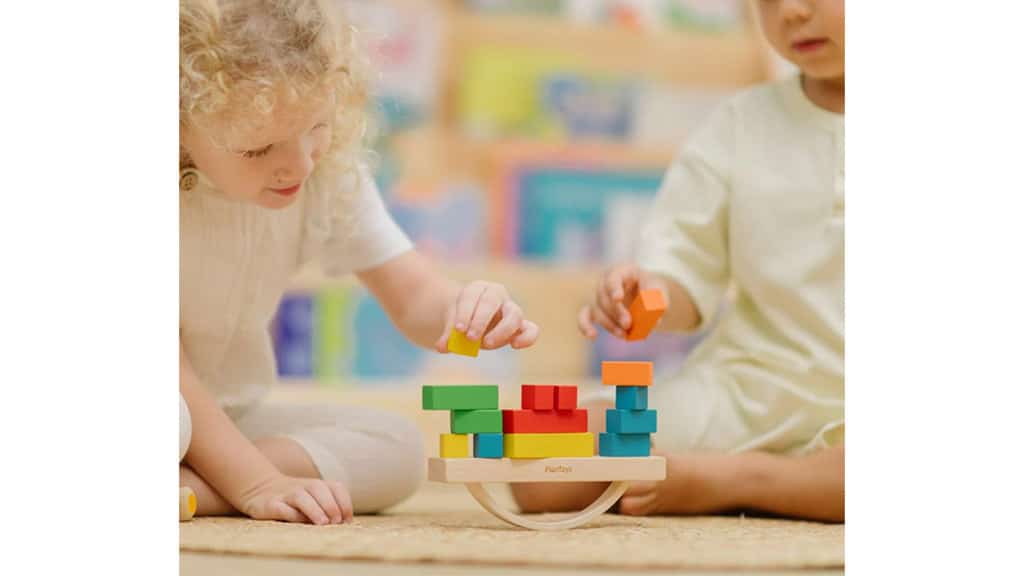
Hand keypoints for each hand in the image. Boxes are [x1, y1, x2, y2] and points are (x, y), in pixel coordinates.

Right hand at [237, 474, 352, 524]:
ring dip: (314, 509)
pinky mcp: (271, 505)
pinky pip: (282, 508)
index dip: (344, 503)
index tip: (347, 520)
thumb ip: (328, 508)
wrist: (260, 488)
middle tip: (336, 522)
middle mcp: (303, 486)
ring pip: (301, 497)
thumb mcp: (313, 499)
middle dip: (331, 505)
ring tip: (323, 523)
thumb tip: (344, 525)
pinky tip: (299, 525)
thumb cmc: (296, 501)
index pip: (336, 488)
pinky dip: (291, 515)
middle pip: (320, 489)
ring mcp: (286, 494)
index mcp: (317, 485)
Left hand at [434, 281, 539, 351]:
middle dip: (480, 320)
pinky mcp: (520, 326)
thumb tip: (443, 347)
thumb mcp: (451, 324)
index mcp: (477, 288)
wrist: (471, 321)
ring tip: (487, 344)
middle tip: (470, 338)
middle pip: (491, 302)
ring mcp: (511, 310)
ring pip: (514, 315)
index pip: (472, 296)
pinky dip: (527, 337)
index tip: (458, 330)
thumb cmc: (461, 319)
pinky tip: (515, 345)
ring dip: (501, 330)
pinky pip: (530, 330)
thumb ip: (447, 334)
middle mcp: (497, 295)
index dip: (465, 313)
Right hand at [578, 264, 668, 339]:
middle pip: (604, 297)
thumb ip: (655, 300)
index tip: (618, 298)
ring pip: (597, 310)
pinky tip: (592, 336)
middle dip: (616, 313)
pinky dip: (585, 326)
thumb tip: (652, 317)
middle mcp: (606, 282)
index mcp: (621, 271)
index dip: (614, 288)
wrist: (649, 296)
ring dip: (609, 324)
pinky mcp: (596, 311)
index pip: (613, 278)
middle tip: (628, 324)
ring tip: (625, 335)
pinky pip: (584, 317)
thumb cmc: (653, 290)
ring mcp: (600, 296)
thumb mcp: (659, 290)